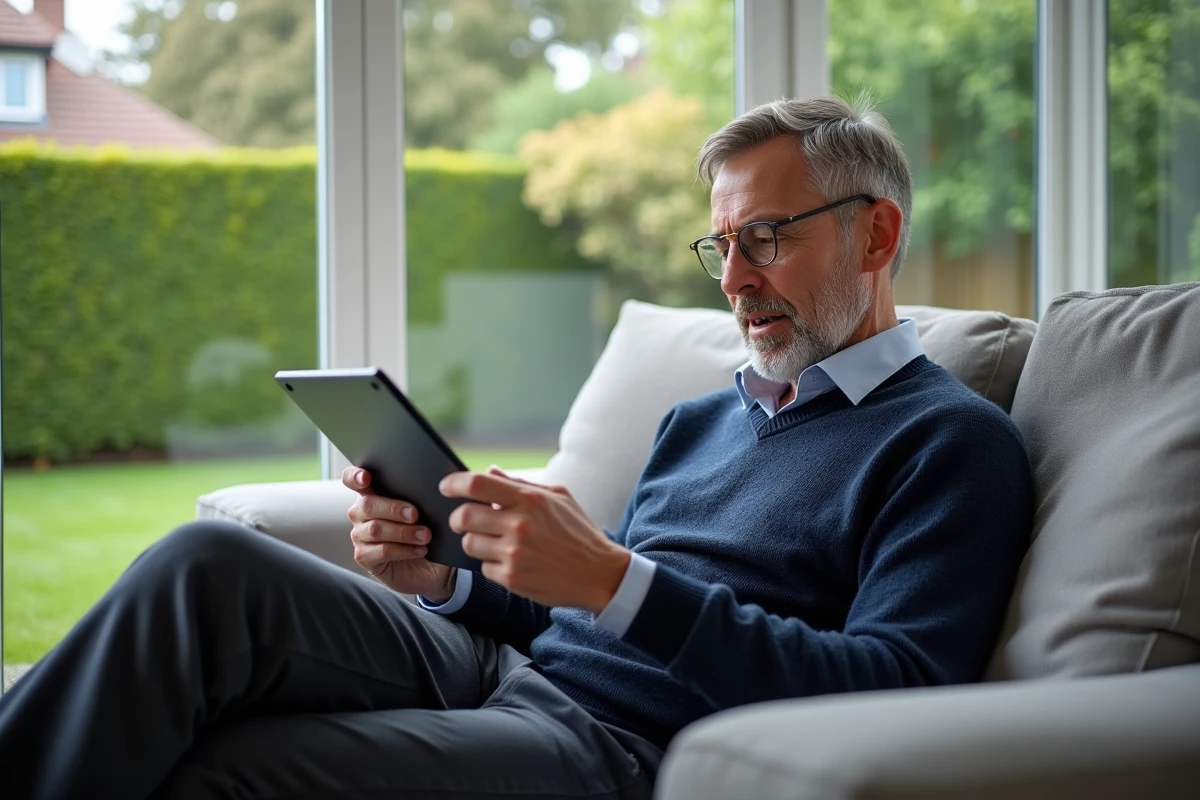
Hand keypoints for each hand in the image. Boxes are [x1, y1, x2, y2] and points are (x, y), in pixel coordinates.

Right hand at [343, 466, 455, 600]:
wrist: (425, 565)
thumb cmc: (421, 530)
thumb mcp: (421, 510)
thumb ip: (418, 495)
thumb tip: (433, 482)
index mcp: (370, 494)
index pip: (352, 479)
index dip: (355, 476)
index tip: (366, 478)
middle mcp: (360, 513)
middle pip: (368, 505)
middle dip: (393, 508)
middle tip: (416, 514)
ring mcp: (359, 535)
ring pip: (376, 529)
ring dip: (404, 532)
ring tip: (425, 535)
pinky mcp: (364, 557)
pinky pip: (382, 551)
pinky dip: (404, 550)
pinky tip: (420, 549)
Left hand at [439, 467, 629, 612]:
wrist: (599, 574)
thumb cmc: (579, 532)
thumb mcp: (559, 498)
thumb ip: (522, 484)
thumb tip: (490, 472)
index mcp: (530, 500)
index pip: (478, 485)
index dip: (454, 484)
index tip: (446, 486)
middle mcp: (520, 525)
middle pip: (465, 516)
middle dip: (458, 517)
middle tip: (463, 519)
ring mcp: (515, 554)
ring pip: (470, 544)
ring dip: (474, 541)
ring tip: (491, 541)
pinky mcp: (513, 579)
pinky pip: (484, 568)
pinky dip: (491, 564)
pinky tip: (509, 561)